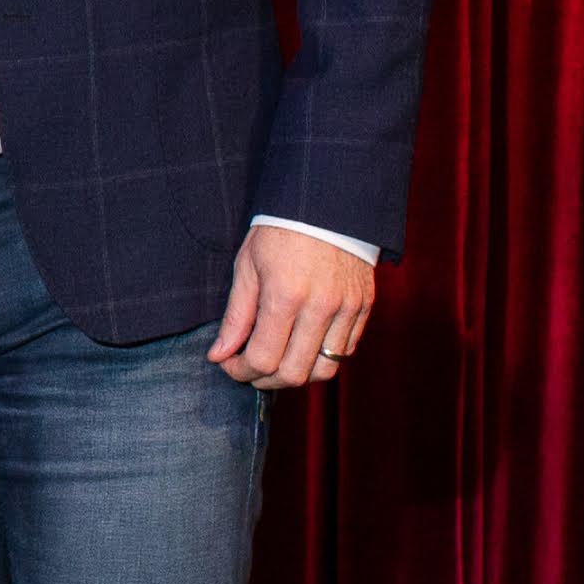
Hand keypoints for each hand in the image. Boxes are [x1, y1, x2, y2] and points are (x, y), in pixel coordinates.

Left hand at [209, 227, 374, 390]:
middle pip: (293, 374)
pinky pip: (345, 351)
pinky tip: (303, 345)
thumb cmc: (281, 231)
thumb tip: (219, 355)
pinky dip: (322, 358)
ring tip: (277, 361)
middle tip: (250, 368)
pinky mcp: (364, 307)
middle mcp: (320, 307)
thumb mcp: (248, 266)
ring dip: (296, 375)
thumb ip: (235, 316)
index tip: (229, 363)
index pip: (262, 358)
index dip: (240, 371)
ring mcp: (347, 309)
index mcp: (285, 295)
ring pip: (324, 370)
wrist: (328, 203)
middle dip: (265, 381)